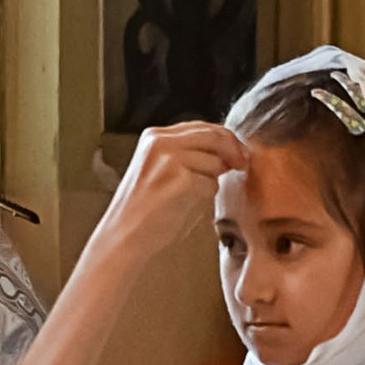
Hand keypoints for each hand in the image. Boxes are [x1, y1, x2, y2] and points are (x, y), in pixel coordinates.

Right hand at [92, 120, 250, 255]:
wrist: (123, 238)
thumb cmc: (143, 213)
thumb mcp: (159, 171)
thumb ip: (187, 156)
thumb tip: (225, 154)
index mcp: (154, 136)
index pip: (201, 127)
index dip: (225, 139)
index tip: (238, 153)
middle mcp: (161, 141)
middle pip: (214, 136)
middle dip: (233, 150)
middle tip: (242, 165)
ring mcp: (170, 158)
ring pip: (215, 162)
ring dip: (212, 181)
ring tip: (191, 198)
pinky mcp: (180, 178)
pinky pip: (211, 184)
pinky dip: (205, 198)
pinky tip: (185, 207)